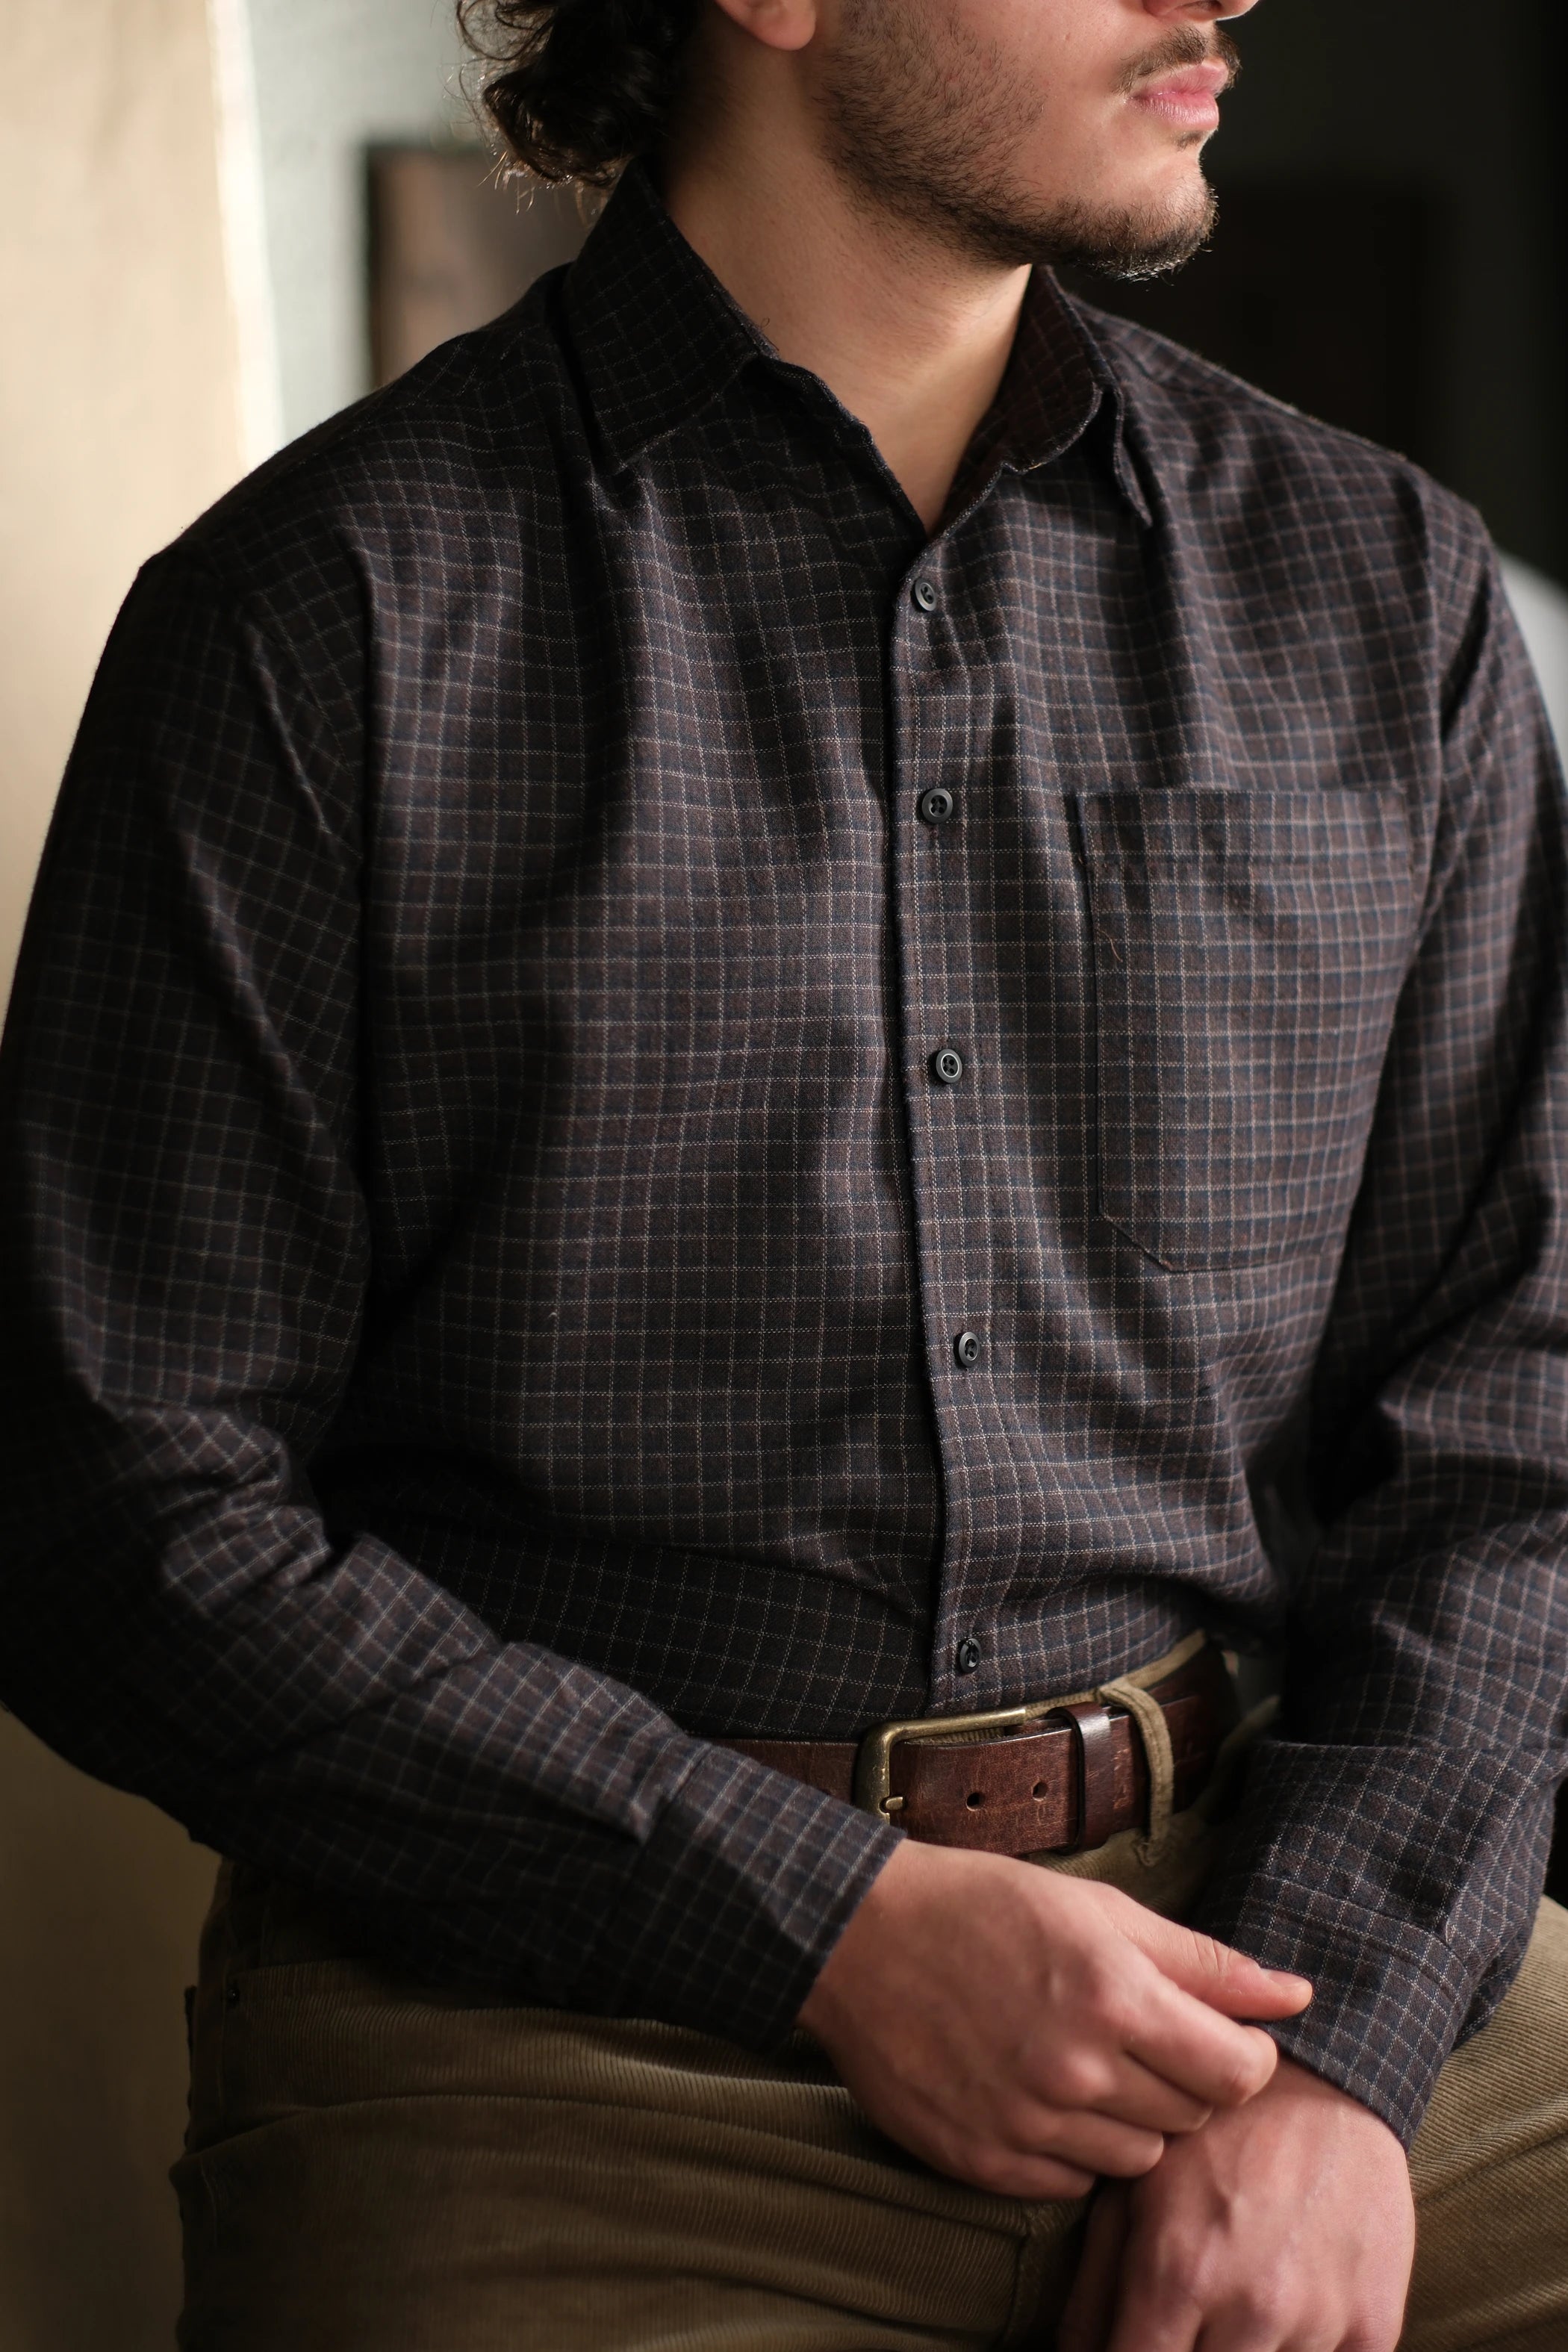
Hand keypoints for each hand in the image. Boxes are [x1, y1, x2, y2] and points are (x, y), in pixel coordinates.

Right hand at [797, 1839, 1312, 2199]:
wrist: (860, 1937)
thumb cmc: (984, 1907)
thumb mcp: (1100, 1911)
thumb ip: (1204, 1962)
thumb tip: (1297, 1995)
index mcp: (1114, 1996)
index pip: (1238, 2074)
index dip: (1243, 2057)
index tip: (1218, 2037)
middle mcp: (1076, 2068)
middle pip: (1190, 2118)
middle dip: (1181, 2082)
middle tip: (1136, 2037)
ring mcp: (1027, 2123)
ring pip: (1136, 2161)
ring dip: (1129, 2122)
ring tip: (1083, 2063)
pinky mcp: (984, 2162)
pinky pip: (1071, 2185)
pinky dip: (1071, 2149)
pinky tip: (1039, 2094)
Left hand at [1058, 2054, 1415, 2350]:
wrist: (1326, 2079)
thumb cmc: (1214, 2133)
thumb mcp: (1135, 2187)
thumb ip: (1097, 2286)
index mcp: (1177, 2272)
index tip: (1136, 2345)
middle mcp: (1250, 2306)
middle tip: (1187, 2326)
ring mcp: (1319, 2319)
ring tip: (1235, 2315)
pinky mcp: (1376, 2324)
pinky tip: (1291, 2321)